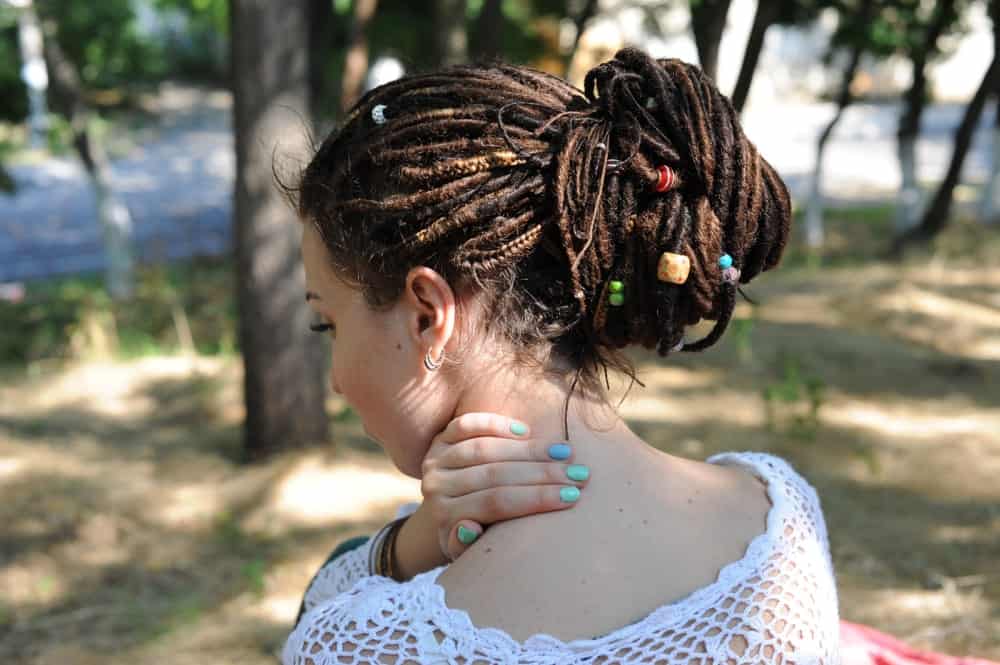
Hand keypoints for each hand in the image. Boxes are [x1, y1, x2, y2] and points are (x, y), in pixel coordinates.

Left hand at [420, 412, 590, 561]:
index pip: (496, 504)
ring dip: (530, 450)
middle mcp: (436, 486)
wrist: (447, 511)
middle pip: (494, 475)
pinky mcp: (440, 437)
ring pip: (485, 450)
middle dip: (543, 474)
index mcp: (445, 516)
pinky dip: (496, 425)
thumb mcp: (470, 551)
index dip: (536, 498)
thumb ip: (465, 545)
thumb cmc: (474, 534)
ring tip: (566, 452)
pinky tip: (526, 430)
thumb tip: (468, 528)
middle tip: (580, 474)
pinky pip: (467, 425)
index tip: (572, 496)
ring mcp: (436, 458)